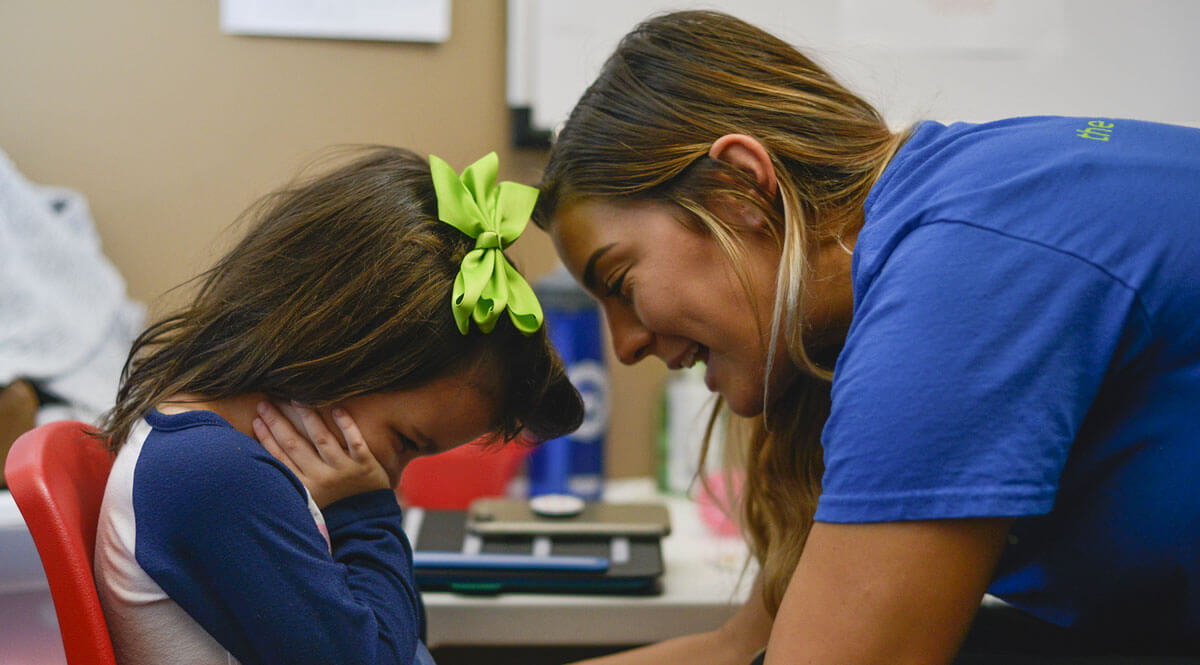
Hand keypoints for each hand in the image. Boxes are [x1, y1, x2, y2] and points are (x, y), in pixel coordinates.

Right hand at [253, 401, 390, 508]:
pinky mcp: (366, 465)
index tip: (256, 419)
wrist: (369, 523)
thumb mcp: (309, 500)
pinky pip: (355, 441)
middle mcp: (322, 478)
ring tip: (296, 399)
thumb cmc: (335, 507)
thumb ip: (292, 482)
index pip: (280, 457)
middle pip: (295, 444)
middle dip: (277, 422)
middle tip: (265, 403)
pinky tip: (338, 408)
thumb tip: (268, 457)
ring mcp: (344, 470)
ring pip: (322, 439)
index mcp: (305, 488)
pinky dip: (346, 425)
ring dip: (308, 417)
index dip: (266, 437)